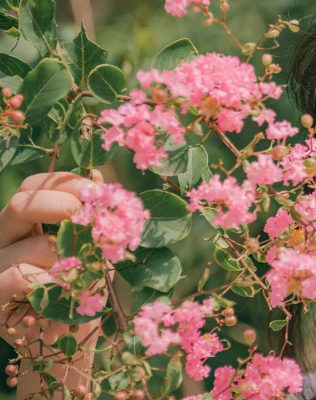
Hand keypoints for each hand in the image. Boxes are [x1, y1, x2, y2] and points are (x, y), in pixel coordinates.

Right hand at [0, 171, 104, 395]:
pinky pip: (22, 277)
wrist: (68, 345)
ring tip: (81, 276)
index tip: (97, 192)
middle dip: (64, 206)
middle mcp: (4, 240)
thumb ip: (91, 218)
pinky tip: (64, 291)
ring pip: (32, 245)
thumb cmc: (82, 293)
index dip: (65, 183)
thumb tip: (97, 179)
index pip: (35, 185)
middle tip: (90, 220)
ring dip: (68, 259)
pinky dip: (53, 283)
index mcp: (25, 223)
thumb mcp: (93, 250)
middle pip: (21, 203)